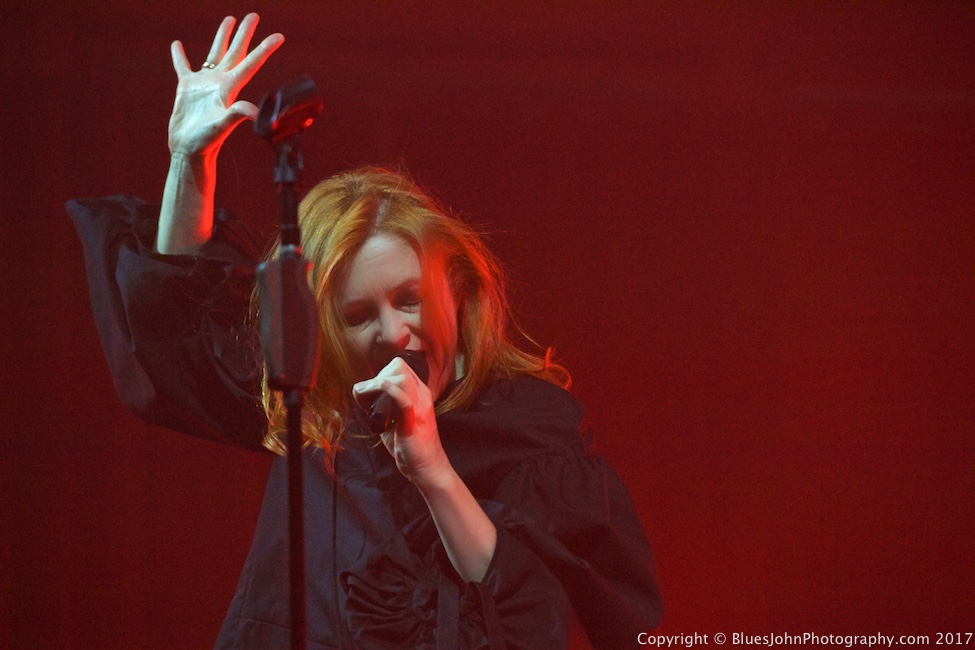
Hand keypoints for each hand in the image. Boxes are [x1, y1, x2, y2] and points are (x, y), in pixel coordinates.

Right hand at [168, 13, 282, 157]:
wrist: (189, 151)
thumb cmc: (206, 142)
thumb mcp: (221, 127)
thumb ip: (235, 115)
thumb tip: (253, 111)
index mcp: (230, 89)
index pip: (251, 64)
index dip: (265, 49)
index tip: (279, 36)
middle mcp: (220, 83)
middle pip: (236, 52)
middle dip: (245, 34)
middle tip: (254, 15)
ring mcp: (203, 85)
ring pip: (214, 53)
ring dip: (222, 37)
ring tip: (229, 20)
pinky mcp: (187, 89)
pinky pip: (183, 67)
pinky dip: (179, 56)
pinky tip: (177, 45)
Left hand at [353, 357, 451, 485]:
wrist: (427, 467)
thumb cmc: (411, 446)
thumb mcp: (397, 420)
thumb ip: (384, 407)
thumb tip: (362, 395)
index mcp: (420, 393)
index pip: (399, 367)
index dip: (380, 374)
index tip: (369, 392)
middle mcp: (422, 395)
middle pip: (398, 367)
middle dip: (376, 377)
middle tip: (365, 397)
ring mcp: (420, 406)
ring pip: (400, 377)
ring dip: (376, 383)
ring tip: (364, 398)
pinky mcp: (414, 419)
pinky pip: (404, 398)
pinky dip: (391, 389)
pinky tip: (381, 386)